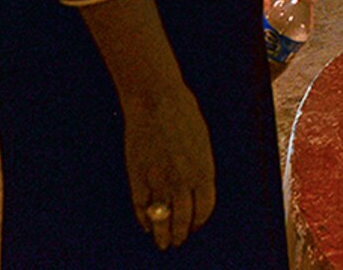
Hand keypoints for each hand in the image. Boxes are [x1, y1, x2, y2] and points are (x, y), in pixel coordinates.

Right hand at [121, 85, 217, 250]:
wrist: (156, 100)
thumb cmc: (183, 116)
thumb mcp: (201, 143)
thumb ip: (199, 168)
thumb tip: (196, 190)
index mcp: (203, 171)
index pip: (205, 209)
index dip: (199, 222)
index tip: (194, 227)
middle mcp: (182, 180)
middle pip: (183, 219)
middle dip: (180, 234)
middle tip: (177, 242)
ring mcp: (159, 180)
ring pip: (161, 219)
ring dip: (162, 234)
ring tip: (162, 243)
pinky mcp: (138, 176)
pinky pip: (141, 206)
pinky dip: (143, 219)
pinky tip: (146, 225)